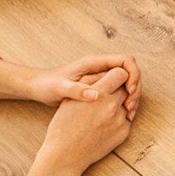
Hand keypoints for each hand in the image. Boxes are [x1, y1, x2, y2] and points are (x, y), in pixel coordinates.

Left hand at [25, 55, 141, 119]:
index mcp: (95, 62)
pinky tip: (122, 114)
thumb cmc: (47, 85)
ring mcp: (102, 76)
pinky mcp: (101, 86)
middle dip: (135, 88)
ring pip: (128, 82)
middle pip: (131, 72)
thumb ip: (77, 90)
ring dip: (132, 96)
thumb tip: (96, 95)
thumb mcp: (60, 89)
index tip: (129, 91)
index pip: (126, 61)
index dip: (133, 75)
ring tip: (129, 113)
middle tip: (130, 107)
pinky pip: (120, 90)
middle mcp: (102, 67)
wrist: (38, 87)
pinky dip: (125, 101)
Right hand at [35, 67, 134, 175]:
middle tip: (108, 94)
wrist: (66, 155)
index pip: (121, 73)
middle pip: (126, 88)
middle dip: (119, 89)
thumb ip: (89, 84)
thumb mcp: (70, 99)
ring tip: (104, 110)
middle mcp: (112, 105)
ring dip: (119, 104)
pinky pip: (127, 119)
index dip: (116, 75)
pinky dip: (119, 119)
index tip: (111, 79)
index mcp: (98, 94)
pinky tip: (105, 124)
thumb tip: (104, 73)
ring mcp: (120, 120)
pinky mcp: (124, 132)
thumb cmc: (63, 126)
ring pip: (127, 103)